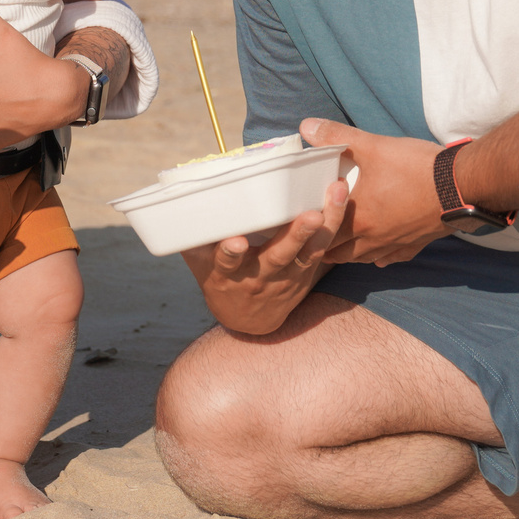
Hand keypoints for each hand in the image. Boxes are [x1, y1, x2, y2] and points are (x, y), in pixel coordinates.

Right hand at [181, 178, 352, 334]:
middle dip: (295, 235)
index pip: (226, 263)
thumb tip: (175, 195)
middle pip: (279, 257)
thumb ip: (193, 234)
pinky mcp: (306, 276)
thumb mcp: (201, 264)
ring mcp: (287, 278)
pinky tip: (342, 203)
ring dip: (323, 227)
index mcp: (227, 274)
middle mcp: (259, 278)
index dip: (229, 253)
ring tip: (335, 200)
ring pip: (308, 253)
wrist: (247, 322)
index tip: (235, 242)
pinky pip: (323, 252)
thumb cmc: (220, 279)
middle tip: (310, 215)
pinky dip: (333, 229)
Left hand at [302, 118, 448, 266]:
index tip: (300, 221)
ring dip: (349, 251)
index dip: (308, 230)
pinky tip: (379, 249)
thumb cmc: (417, 168)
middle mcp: (373, 239)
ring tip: (342, 239)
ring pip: (363, 258)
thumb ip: (338, 136)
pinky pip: (391, 257)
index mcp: (358, 219)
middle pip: (338, 253)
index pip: (322, 235)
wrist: (462, 186)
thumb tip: (306, 126)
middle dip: (324, 244)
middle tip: (316, 229)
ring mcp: (395, 244)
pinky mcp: (415, 245)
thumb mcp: (374, 147)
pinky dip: (380, 255)